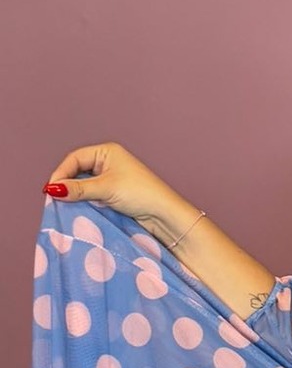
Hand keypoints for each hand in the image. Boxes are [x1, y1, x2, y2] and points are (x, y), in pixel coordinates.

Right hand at [43, 141, 184, 238]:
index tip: (50, 190)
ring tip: (64, 205)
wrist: (165, 214)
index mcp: (107, 152)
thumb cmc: (140, 194)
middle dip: (67, 184)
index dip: (61, 173)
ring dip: (75, 195)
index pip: (75, 159)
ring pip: (84, 185)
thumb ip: (78, 189)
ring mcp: (112, 178)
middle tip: (54, 199)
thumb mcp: (106, 189)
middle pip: (78, 171)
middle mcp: (108, 162)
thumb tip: (53, 189)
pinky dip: (85, 202)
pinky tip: (78, 210)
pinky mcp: (115, 194)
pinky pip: (93, 195)